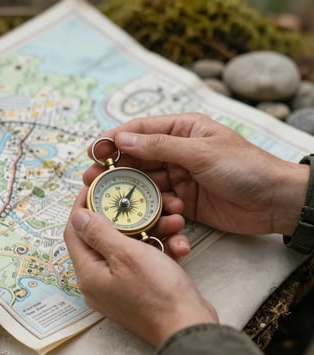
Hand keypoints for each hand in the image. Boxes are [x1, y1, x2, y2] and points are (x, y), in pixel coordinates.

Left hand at [64, 189, 217, 346]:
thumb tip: (78, 216)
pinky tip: (176, 245)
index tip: (94, 188)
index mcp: (89, 272)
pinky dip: (156, 248)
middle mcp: (99, 280)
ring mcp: (118, 284)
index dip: (81, 207)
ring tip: (171, 221)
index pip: (74, 231)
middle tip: (136, 201)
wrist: (189, 325)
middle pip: (102, 237)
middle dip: (124, 217)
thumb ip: (99, 233)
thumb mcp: (126, 255)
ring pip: (127, 247)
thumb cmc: (158, 292)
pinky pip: (141, 260)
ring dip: (148, 231)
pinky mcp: (138, 287)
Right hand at [84, 113, 308, 235]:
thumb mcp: (200, 152)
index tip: (93, 151)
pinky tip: (151, 214)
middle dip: (115, 168)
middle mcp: (178, 152)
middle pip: (138, 158)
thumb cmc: (243, 167)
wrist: (274, 201)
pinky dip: (153, 208)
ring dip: (131, 190)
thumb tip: (122, 139)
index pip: (141, 131)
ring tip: (111, 200)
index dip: (115, 139)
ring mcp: (180, 177)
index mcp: (182, 130)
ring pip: (147, 182)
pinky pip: (160, 202)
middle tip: (91, 180)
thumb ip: (160, 146)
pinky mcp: (184, 200)